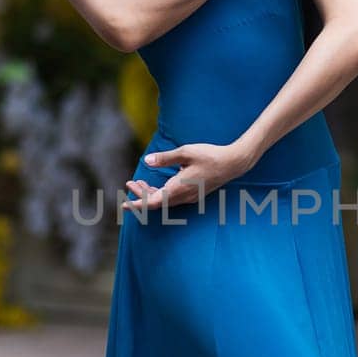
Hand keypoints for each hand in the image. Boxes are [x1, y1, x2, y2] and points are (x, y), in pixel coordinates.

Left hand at [121, 140, 254, 210]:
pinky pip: (172, 198)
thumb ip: (165, 158)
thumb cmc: (210, 156)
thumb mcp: (185, 152)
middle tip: (130, 184)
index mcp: (178, 188)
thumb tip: (147, 161)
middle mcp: (183, 197)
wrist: (233, 163)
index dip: (137, 204)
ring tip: (139, 183)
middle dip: (140, 195)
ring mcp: (189, 197)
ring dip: (150, 193)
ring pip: (164, 200)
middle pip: (156, 202)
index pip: (152, 202)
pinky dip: (161, 192)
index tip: (124, 204)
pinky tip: (158, 183)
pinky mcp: (194, 194)